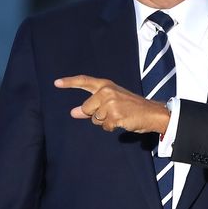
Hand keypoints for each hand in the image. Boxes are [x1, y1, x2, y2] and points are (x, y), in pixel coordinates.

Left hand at [54, 75, 169, 133]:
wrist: (151, 112)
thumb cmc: (131, 107)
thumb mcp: (111, 101)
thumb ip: (91, 106)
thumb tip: (73, 112)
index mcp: (106, 85)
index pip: (84, 81)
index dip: (69, 82)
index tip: (56, 83)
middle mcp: (106, 92)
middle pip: (86, 108)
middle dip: (95, 114)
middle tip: (113, 112)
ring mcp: (111, 104)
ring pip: (95, 119)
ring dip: (105, 122)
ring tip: (119, 116)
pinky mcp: (116, 116)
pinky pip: (105, 127)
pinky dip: (112, 127)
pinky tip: (122, 122)